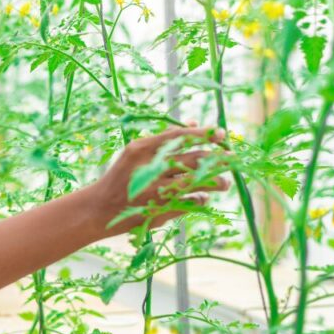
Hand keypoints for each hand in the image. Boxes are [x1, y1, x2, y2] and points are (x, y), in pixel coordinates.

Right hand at [90, 125, 230, 235]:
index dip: (203, 134)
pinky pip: (190, 202)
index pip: (179, 137)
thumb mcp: (135, 153)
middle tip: (232, 158)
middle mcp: (150, 169)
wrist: (101, 208)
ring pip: (197, 182)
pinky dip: (201, 199)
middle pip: (193, 159)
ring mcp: (156, 191)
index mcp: (141, 150)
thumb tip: (194, 123)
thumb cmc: (122, 176)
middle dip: (218, 158)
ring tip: (225, 182)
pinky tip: (204, 197)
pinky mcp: (161, 210)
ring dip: (216, 181)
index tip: (221, 133)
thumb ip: (164, 139)